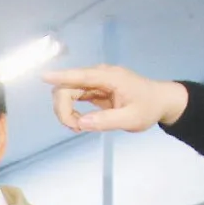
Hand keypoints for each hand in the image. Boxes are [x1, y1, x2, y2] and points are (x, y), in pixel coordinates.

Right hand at [44, 64, 188, 133]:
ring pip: (68, 91)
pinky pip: (75, 97)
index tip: (43, 77)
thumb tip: (81, 123)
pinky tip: (80, 123)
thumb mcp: (131, 119)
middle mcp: (99, 76)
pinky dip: (72, 111)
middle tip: (75, 128)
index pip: (81, 76)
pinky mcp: (94, 90)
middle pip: (68, 86)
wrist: (160, 101)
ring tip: (79, 127)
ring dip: (66, 111)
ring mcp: (95, 82)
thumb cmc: (148, 108)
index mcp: (109, 77)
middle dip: (63, 108)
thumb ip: (106, 121)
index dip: (61, 77)